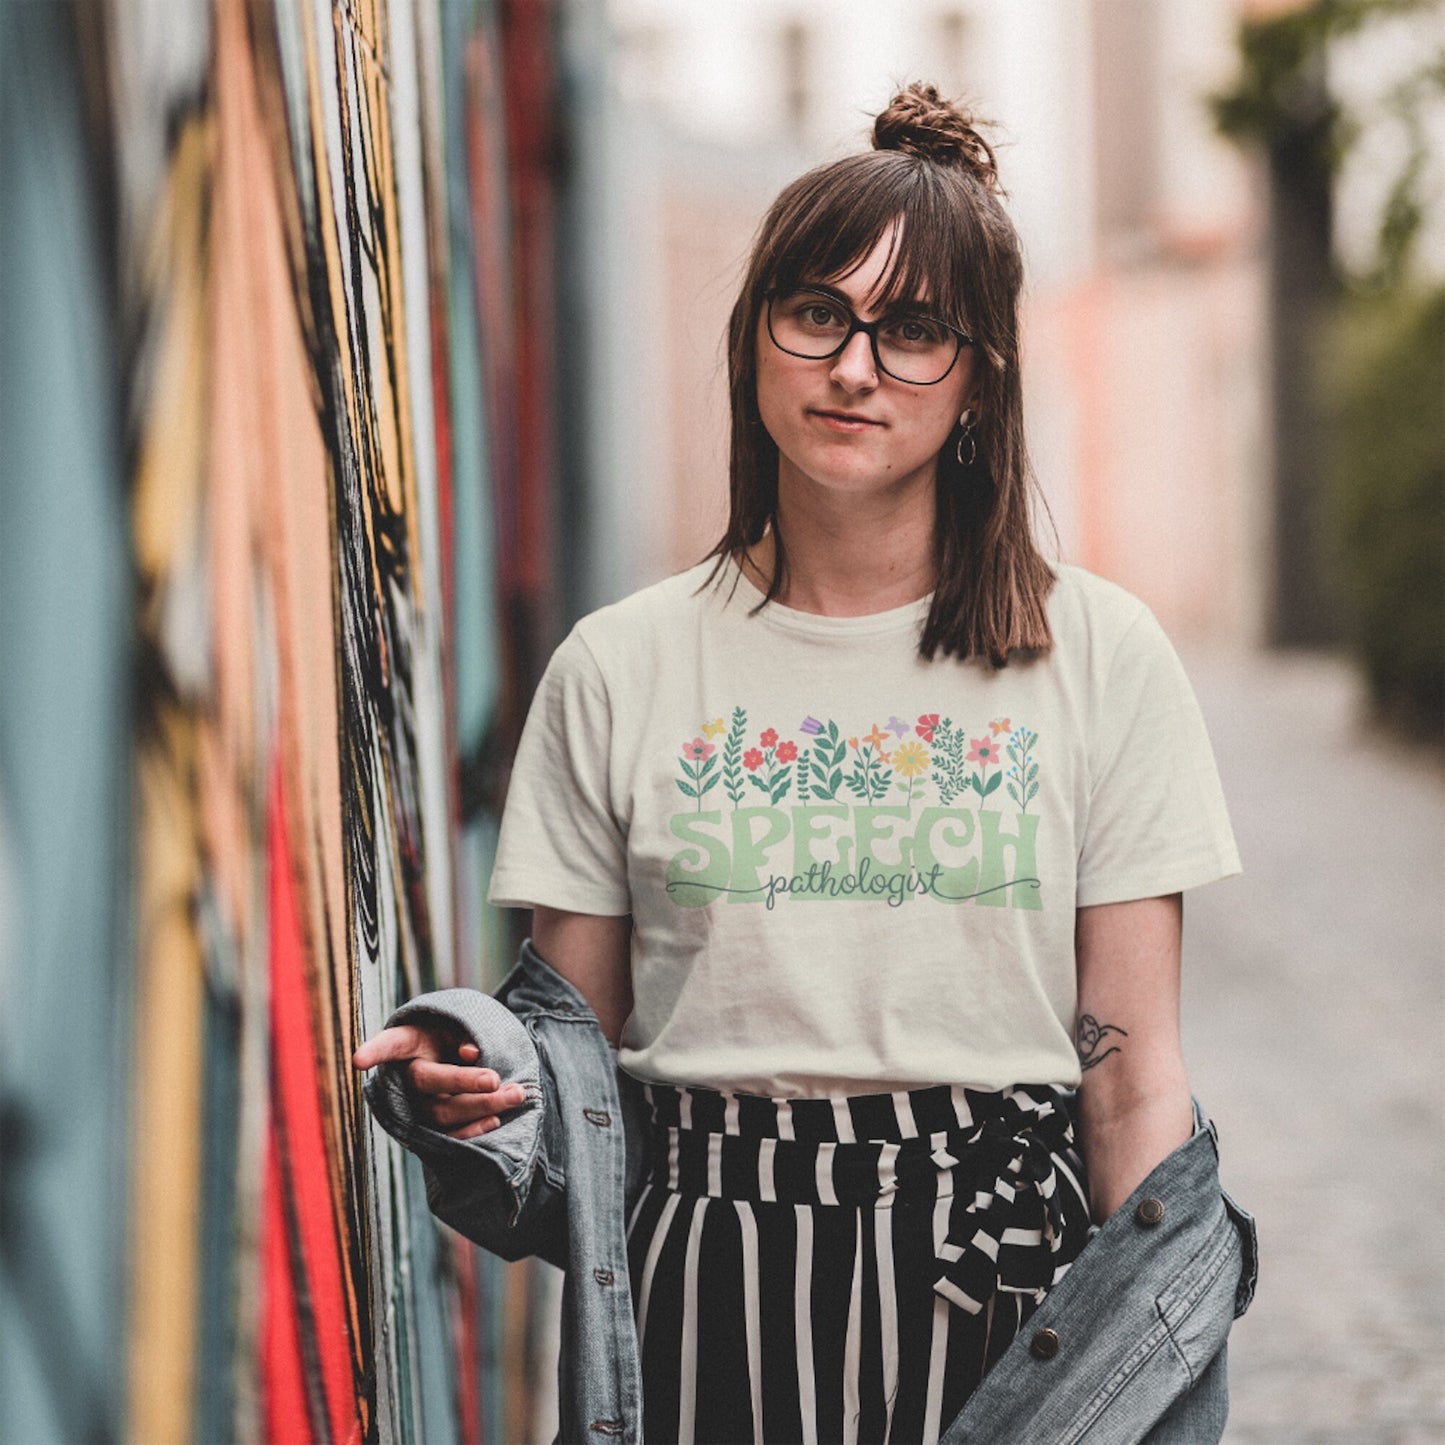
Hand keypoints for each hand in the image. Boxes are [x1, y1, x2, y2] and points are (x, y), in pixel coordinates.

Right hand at [352, 1022, 527, 1139]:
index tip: (357, 1061)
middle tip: (497, 1080)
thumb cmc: (455, 1036)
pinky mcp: (433, 1127)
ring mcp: (418, 1105)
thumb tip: (470, 1052)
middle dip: (466, 1082)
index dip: (374, 1051)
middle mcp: (407, 1075)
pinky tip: (495, 1121)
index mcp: (408, 1042)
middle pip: (429, 1081)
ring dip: (482, 1106)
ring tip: (517, 1095)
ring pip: (443, 1112)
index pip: (390, 1044)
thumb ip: (463, 1034)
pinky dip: (473, 1131)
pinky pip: (448, 1136)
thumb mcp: (458, 1025)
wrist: (457, 1059)